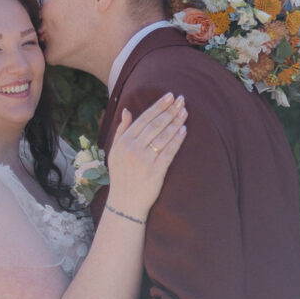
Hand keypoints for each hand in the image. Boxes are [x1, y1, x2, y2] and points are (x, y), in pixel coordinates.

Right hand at [106, 92, 186, 219]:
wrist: (125, 202)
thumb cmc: (121, 175)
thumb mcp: (115, 151)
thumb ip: (122, 130)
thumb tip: (128, 110)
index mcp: (124, 141)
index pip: (144, 118)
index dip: (158, 106)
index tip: (169, 96)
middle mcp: (133, 148)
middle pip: (156, 125)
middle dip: (170, 110)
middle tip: (181, 99)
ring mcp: (145, 160)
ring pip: (164, 136)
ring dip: (176, 122)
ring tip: (185, 112)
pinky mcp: (156, 171)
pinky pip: (169, 151)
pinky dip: (177, 140)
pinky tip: (184, 130)